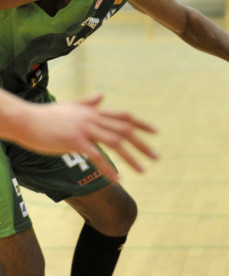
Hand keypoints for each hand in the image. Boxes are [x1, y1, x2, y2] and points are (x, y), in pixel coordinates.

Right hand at [19, 95, 157, 182]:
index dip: (141, 123)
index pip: (124, 116)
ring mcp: (84, 129)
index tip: (156, 132)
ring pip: (116, 143)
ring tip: (143, 171)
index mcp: (94, 112)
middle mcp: (93, 119)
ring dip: (132, 158)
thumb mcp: (71, 107)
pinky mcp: (74, 141)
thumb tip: (102, 95)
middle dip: (143, 144)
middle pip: (125, 130)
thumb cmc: (47, 115)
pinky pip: (97, 156)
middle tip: (157, 157)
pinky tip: (118, 180)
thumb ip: (89, 103)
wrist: (24, 120)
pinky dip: (109, 169)